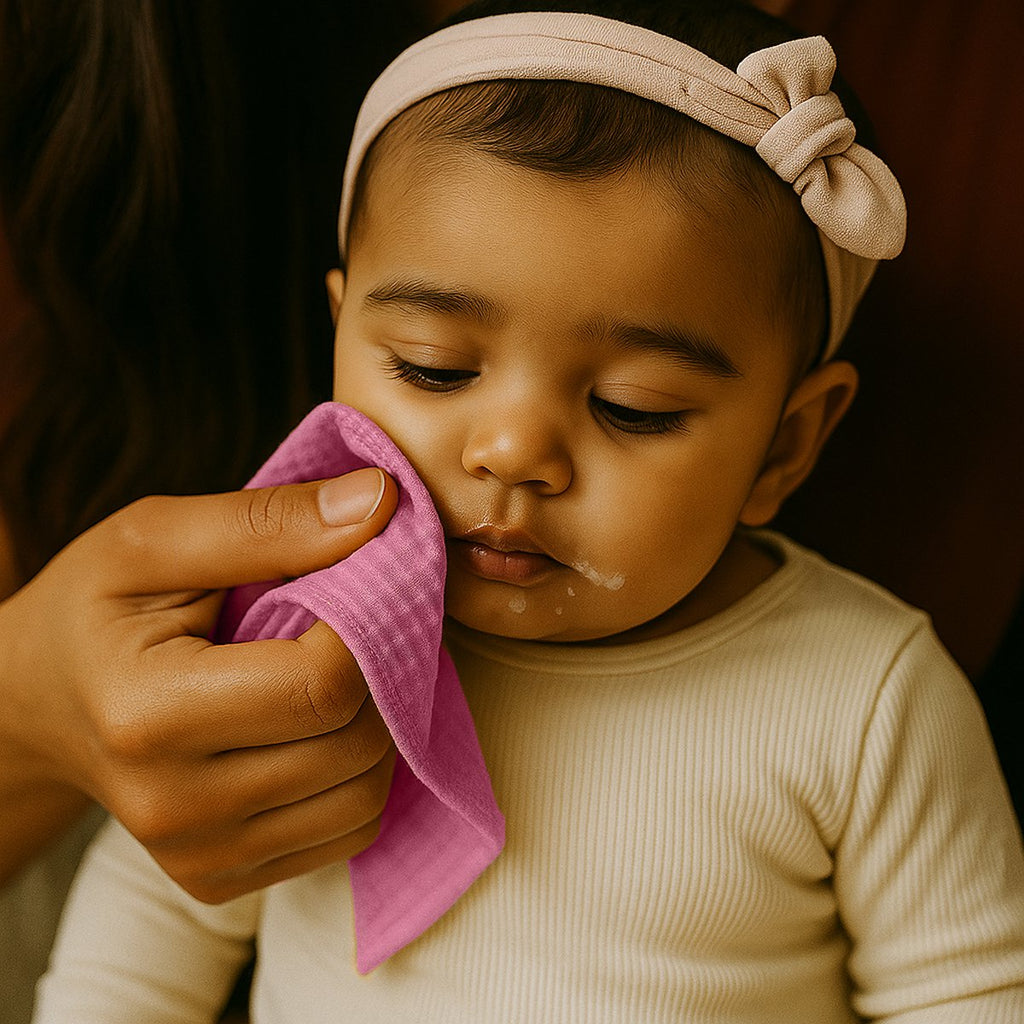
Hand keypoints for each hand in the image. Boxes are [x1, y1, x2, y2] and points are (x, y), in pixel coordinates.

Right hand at [0, 467, 398, 900]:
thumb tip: (381, 501)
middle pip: (355, 744)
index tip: (361, 585)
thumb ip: (270, 521)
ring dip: (378, 724)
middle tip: (355, 626)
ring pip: (366, 795)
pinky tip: (318, 726)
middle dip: (380, 671)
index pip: (323, 684)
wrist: (37, 702)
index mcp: (149, 714)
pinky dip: (358, 773)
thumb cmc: (96, 610)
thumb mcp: (157, 540)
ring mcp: (199, 855)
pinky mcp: (220, 879)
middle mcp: (173, 807)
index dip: (370, 624)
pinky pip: (350, 829)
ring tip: (334, 673)